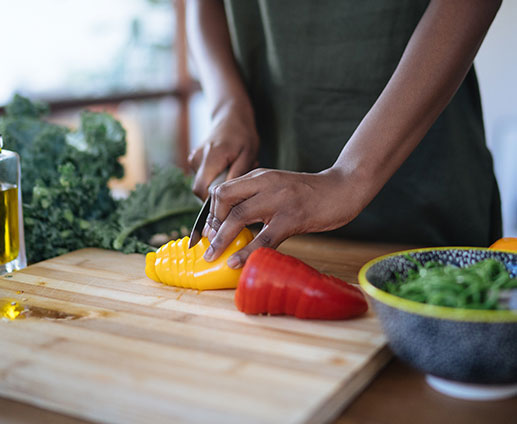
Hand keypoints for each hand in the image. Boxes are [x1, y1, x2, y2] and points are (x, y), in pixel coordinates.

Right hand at [188, 111, 258, 199]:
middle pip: (200, 190)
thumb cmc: (242, 135)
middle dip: (218, 193)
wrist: (230, 117)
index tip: (232, 198)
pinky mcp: (193, 161)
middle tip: (236, 181)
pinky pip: (203, 178)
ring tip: (234, 170)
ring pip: (202, 184)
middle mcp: (197, 158)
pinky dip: (215, 177)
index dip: (214, 200)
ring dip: (218, 183)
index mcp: (211, 157)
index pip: (202, 190)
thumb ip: (237, 174)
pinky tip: (227, 167)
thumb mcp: (248, 154)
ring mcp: (193, 159)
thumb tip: (228, 195)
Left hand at [202, 167, 366, 267]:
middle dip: (212, 225)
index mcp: (259, 176)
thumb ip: (257, 198)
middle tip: (210, 245)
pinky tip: (237, 262)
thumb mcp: (278, 187)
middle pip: (223, 199)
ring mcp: (278, 199)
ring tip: (213, 256)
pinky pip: (264, 237)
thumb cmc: (309, 193)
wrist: (342, 188)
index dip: (210, 212)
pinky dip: (247, 252)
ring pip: (238, 217)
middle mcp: (265, 183)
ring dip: (221, 240)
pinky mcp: (292, 217)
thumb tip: (234, 223)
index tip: (209, 231)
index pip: (222, 190)